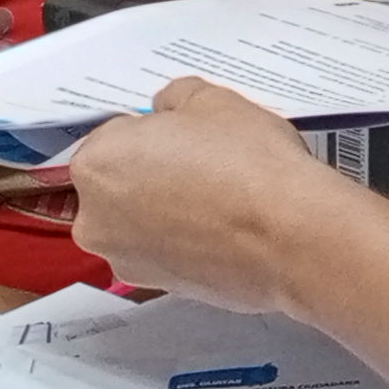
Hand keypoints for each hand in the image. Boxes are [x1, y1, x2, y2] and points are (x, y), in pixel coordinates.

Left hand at [67, 78, 342, 313]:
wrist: (292, 236)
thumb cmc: (248, 163)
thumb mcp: (212, 99)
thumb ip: (175, 99)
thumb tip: (168, 111)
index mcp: (96, 165)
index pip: (113, 137)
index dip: (151, 132)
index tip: (183, 136)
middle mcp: (97, 221)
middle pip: (118, 185)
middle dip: (150, 173)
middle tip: (201, 164)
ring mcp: (128, 261)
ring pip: (140, 223)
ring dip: (167, 210)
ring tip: (219, 197)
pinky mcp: (163, 289)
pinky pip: (167, 253)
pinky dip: (187, 241)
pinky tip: (225, 227)